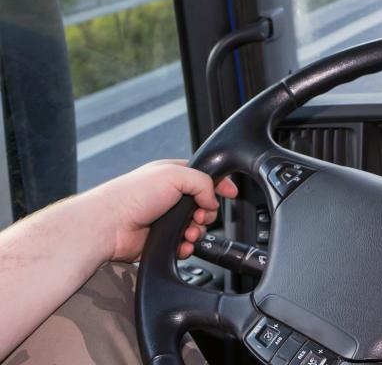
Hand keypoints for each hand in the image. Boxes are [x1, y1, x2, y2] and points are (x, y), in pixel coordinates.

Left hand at [84, 160, 237, 261]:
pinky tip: (181, 245)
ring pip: (197, 227)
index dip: (220, 185)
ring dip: (198, 232)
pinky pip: (185, 245)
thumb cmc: (131, 195)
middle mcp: (170, 197)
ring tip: (188, 233)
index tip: (231, 193)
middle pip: (205, 206)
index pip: (205, 178)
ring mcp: (166, 219)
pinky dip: (187, 247)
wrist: (109, 226)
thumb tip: (213, 201)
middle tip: (199, 215)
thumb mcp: (174, 174)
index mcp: (172, 176)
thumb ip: (203, 182)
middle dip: (207, 214)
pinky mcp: (162, 240)